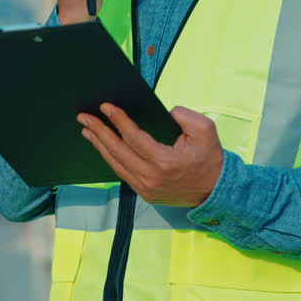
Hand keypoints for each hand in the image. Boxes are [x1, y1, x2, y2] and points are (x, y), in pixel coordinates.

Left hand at [77, 104, 223, 206]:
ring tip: (86, 129)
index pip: (133, 138)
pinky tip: (102, 146)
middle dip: (99, 131)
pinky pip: (122, 173)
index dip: (118, 121)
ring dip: (99, 145)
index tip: (105, 106)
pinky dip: (110, 158)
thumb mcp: (205, 130)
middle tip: (84, 116)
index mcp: (164, 162)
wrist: (217, 191)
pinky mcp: (145, 193)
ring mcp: (146, 188)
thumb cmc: (210, 159)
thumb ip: (184, 115)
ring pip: (116, 164)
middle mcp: (151, 178)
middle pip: (117, 151)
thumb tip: (164, 111)